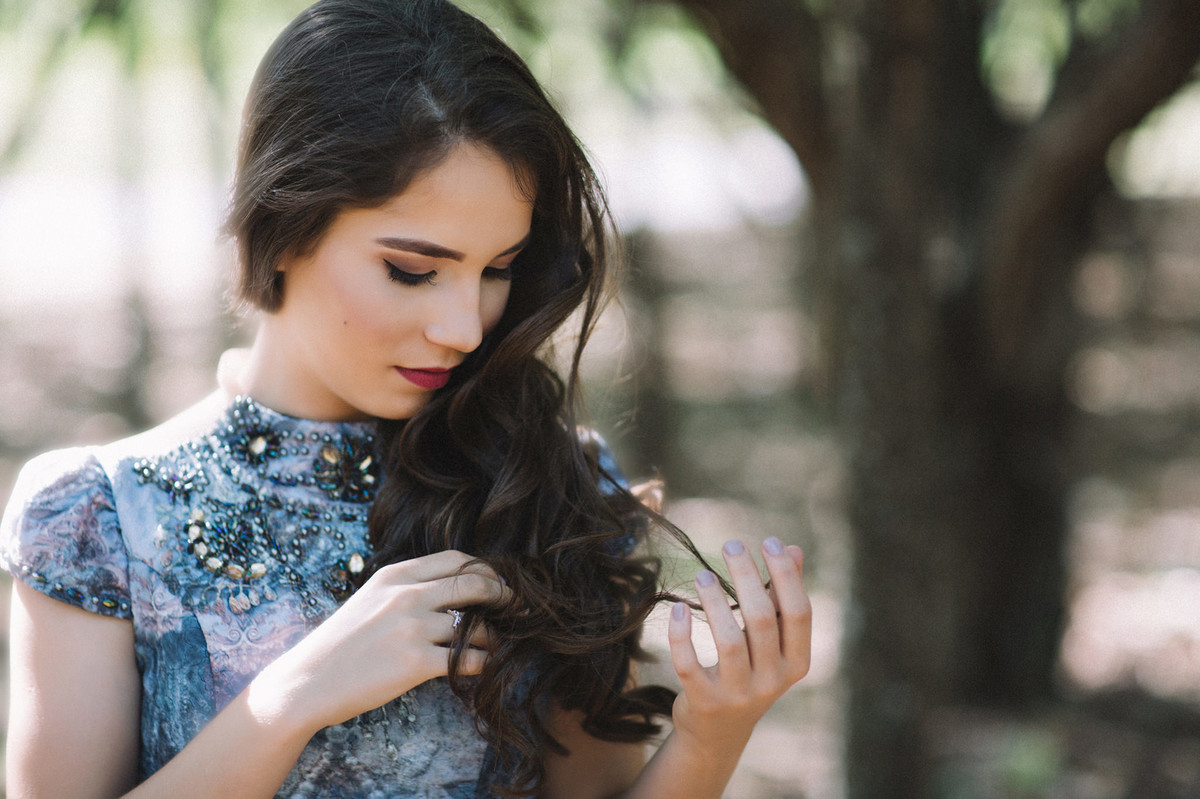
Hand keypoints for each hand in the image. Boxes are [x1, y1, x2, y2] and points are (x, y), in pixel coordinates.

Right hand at [252, 550, 508, 733]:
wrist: (306, 683)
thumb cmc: (339, 645)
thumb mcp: (369, 599)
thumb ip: (407, 589)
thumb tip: (453, 590)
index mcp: (395, 575)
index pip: (457, 559)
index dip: (486, 569)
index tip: (498, 582)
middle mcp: (406, 595)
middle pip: (475, 584)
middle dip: (503, 594)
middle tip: (516, 606)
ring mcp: (412, 628)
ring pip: (476, 626)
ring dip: (492, 636)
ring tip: (492, 644)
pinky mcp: (415, 663)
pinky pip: (469, 660)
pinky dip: (481, 663)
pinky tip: (479, 667)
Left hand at [667, 538, 810, 749]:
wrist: (718, 732)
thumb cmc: (750, 671)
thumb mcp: (772, 642)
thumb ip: (781, 597)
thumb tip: (793, 549)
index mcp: (796, 663)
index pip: (798, 613)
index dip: (786, 575)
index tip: (770, 542)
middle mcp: (772, 682)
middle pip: (762, 620)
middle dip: (747, 577)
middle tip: (732, 546)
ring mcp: (738, 694)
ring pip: (728, 641)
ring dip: (715, 602)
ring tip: (702, 575)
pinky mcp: (704, 701)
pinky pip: (690, 665)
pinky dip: (682, 635)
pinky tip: (678, 609)